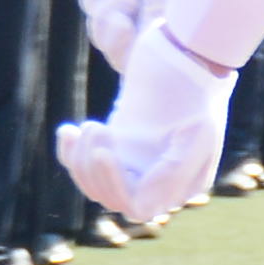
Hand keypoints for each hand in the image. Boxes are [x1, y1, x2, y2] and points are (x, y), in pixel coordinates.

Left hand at [61, 30, 233, 225]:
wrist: (187, 54)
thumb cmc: (195, 90)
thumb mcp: (196, 133)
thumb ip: (173, 173)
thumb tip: (140, 210)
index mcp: (182, 185)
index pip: (138, 207)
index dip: (114, 186)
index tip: (102, 152)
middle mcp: (158, 182)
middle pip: (111, 198)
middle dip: (93, 168)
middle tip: (96, 127)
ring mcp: (135, 165)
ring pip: (94, 185)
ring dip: (80, 159)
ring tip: (90, 125)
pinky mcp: (118, 147)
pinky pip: (84, 165)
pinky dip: (69, 152)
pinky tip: (67, 131)